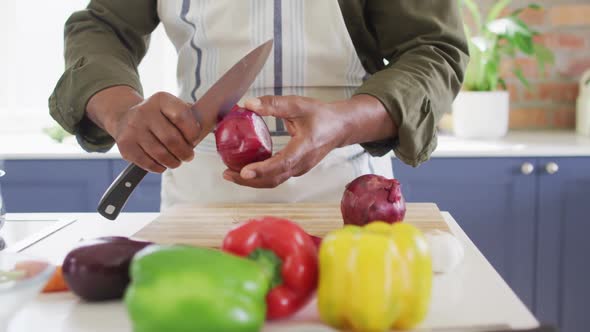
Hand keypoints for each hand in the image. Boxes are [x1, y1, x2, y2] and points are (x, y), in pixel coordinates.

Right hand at [87, 87, 200, 172]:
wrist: (125, 118)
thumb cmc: (159, 118)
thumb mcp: (173, 108)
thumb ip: (190, 117)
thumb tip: (210, 125)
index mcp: (161, 99)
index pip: (182, 116)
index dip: (193, 132)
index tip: (194, 140)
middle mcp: (144, 111)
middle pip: (172, 139)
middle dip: (184, 152)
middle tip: (188, 156)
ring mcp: (132, 128)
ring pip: (160, 154)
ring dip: (173, 162)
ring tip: (177, 161)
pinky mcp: (125, 144)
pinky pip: (147, 163)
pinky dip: (159, 167)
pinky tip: (163, 164)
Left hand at [222, 96, 345, 187]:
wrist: (340, 127)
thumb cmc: (321, 116)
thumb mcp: (298, 105)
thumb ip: (273, 104)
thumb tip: (248, 103)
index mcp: (304, 148)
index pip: (282, 163)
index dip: (262, 169)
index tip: (244, 172)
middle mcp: (301, 164)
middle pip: (273, 179)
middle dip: (248, 181)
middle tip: (227, 173)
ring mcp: (298, 169)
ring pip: (273, 181)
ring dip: (252, 181)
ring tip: (230, 173)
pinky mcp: (295, 168)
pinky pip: (275, 176)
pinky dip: (259, 176)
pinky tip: (245, 168)